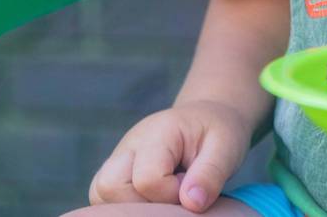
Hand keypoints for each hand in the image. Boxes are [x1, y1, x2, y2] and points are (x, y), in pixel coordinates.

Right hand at [88, 99, 250, 209]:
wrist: (206, 120)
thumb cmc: (217, 133)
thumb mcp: (227, 147)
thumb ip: (210, 173)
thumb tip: (192, 203)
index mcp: (158, 132)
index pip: (147, 179)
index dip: (171, 194)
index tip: (190, 186)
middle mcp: (130, 144)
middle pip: (109, 186)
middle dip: (142, 203)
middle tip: (173, 195)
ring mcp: (118, 158)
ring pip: (100, 193)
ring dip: (130, 205)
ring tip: (163, 197)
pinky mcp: (115, 172)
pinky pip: (103, 197)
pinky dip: (125, 205)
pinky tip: (152, 199)